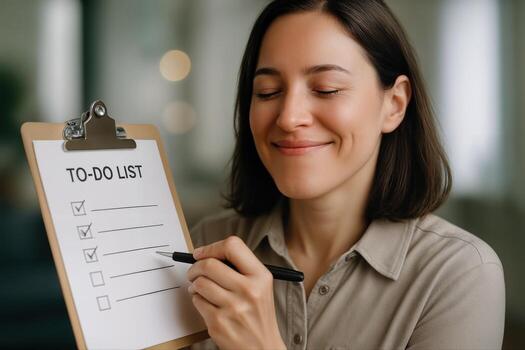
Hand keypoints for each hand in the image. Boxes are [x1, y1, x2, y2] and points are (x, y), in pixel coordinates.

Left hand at [187, 235, 285, 349]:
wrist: (263, 347)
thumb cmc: (258, 315)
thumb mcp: (261, 286)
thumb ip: (240, 267)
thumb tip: (208, 254)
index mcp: (260, 276)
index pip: (232, 246)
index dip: (212, 247)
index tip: (202, 253)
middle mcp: (248, 290)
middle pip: (209, 264)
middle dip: (195, 266)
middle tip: (194, 270)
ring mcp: (233, 308)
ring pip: (199, 283)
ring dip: (194, 284)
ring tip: (200, 287)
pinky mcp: (218, 323)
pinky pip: (197, 301)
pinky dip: (197, 299)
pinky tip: (206, 303)